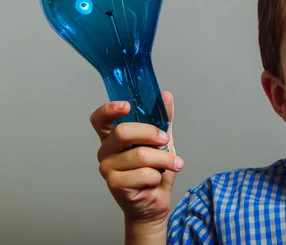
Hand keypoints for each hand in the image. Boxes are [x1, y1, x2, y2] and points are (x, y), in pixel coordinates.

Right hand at [90, 91, 183, 228]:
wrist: (156, 201)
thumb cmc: (155, 170)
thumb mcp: (162, 141)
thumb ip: (162, 119)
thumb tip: (166, 96)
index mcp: (113, 136)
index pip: (99, 119)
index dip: (109, 109)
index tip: (126, 105)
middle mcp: (106, 150)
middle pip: (122, 132)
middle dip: (150, 133)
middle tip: (165, 140)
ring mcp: (107, 168)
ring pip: (140, 155)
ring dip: (163, 159)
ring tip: (173, 164)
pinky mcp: (115, 184)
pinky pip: (143, 174)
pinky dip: (157, 176)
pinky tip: (154, 181)